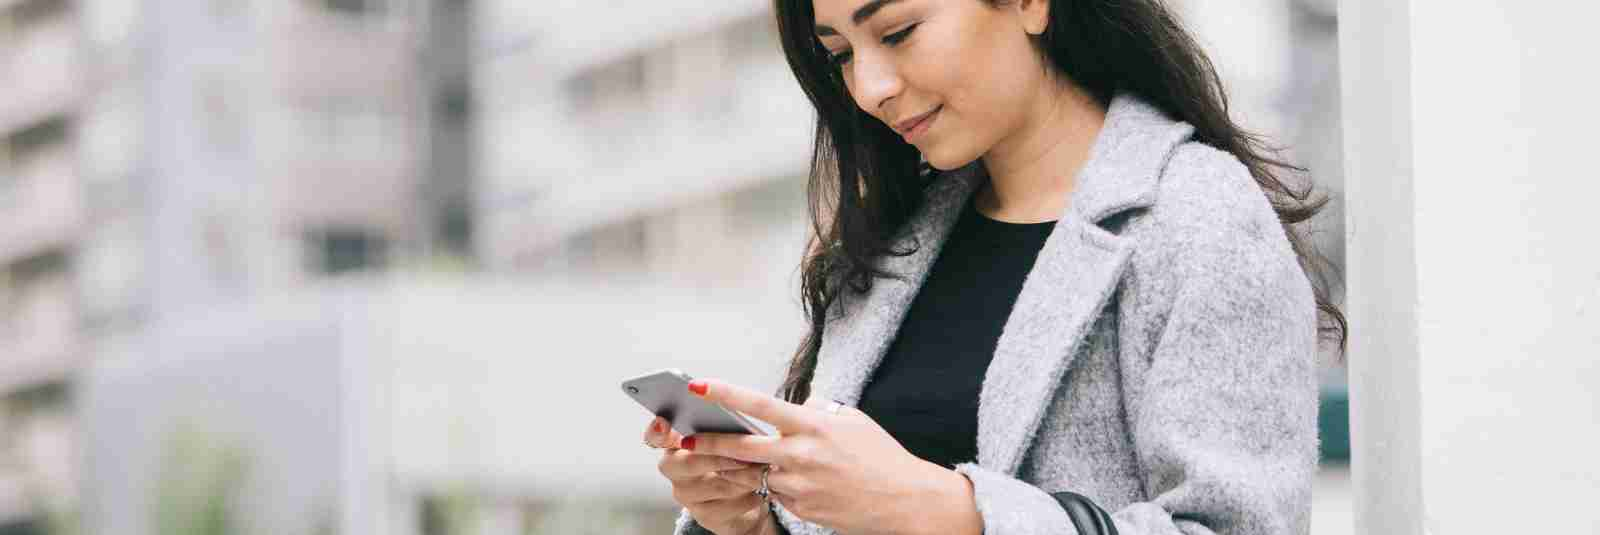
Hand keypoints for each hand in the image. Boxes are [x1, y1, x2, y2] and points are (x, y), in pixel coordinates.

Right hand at [646, 417, 780, 534]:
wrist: (745, 499)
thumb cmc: (734, 459)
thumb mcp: (728, 438)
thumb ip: (721, 429)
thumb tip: (734, 417)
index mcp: (676, 443)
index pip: (655, 436)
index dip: (656, 432)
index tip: (664, 425)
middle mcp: (675, 469)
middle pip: (685, 462)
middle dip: (717, 457)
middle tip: (742, 453)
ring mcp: (687, 495)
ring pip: (715, 485)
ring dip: (742, 476)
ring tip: (762, 468)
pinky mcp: (705, 516)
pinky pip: (729, 505)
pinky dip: (749, 495)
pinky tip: (761, 488)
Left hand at [678, 379, 976, 534]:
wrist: (904, 501)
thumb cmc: (881, 456)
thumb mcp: (852, 420)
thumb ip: (817, 410)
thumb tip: (795, 408)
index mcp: (813, 426)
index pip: (759, 405)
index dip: (725, 394)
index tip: (698, 385)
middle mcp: (800, 456)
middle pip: (741, 448)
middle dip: (708, 444)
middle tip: (684, 439)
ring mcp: (798, 485)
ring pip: (757, 474)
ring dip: (747, 467)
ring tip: (745, 459)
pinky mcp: (799, 508)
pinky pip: (776, 493)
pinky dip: (778, 485)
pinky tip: (798, 482)